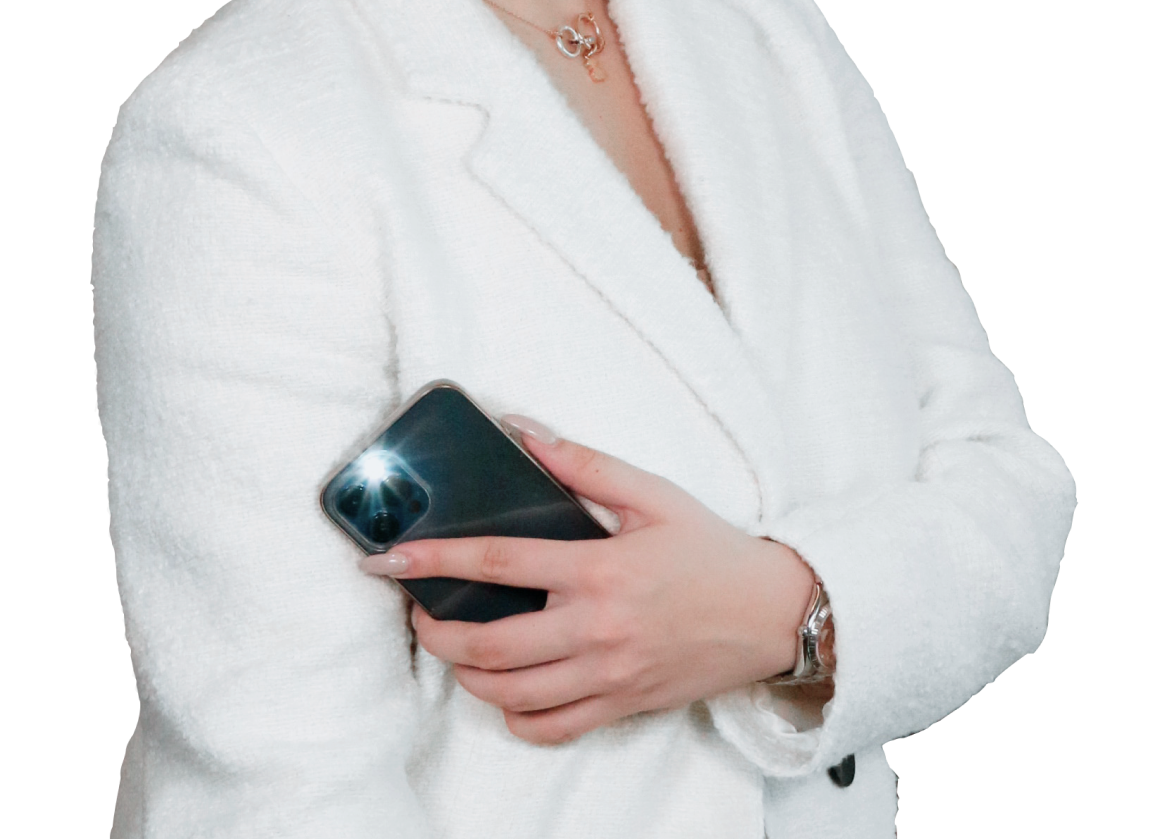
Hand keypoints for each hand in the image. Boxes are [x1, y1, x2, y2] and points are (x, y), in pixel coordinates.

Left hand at [355, 417, 817, 744]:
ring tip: (453, 646)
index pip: (497, 565)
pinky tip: (504, 689)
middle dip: (434, 632)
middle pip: (489, 644)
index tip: (389, 558)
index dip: (435, 560)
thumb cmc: (710, 550)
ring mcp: (606, 676)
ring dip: (466, 673)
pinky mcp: (620, 706)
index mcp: (597, 569)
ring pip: (510, 694)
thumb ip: (583, 463)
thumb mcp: (651, 492)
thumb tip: (524, 432)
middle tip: (415, 612)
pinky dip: (514, 715)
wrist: (772, 613)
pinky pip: (549, 729)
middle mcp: (595, 629)